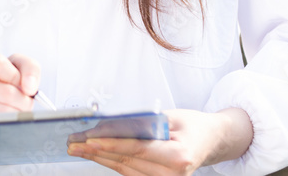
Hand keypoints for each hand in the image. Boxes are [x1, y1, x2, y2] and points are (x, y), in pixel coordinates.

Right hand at [0, 49, 40, 117]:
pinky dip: (4, 123)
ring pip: (2, 111)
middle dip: (23, 100)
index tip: (21, 83)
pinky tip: (1, 118)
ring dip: (16, 113)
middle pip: (5, 92)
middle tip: (22, 101)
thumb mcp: (11, 64)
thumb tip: (29, 87)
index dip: (16, 76)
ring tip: (13, 109)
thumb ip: (28, 67)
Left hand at [66, 108, 252, 174]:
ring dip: (101, 159)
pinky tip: (98, 155)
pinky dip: (113, 163)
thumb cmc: (193, 126)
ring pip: (125, 170)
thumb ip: (144, 123)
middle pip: (127, 161)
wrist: (212, 140)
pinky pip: (131, 173)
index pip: (136, 149)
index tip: (89, 139)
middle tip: (75, 142)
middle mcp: (174, 174)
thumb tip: (113, 124)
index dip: (110, 144)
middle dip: (98, 151)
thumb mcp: (171, 116)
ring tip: (79, 149)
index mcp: (178, 156)